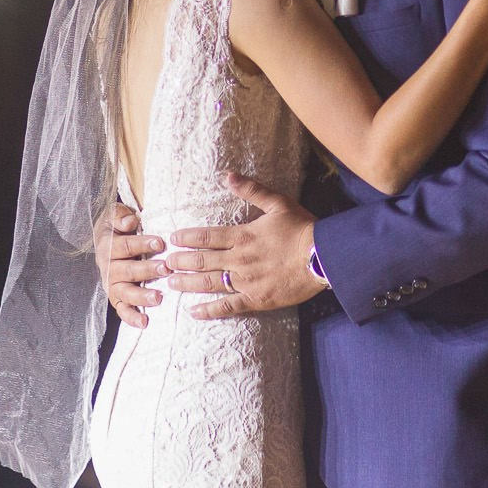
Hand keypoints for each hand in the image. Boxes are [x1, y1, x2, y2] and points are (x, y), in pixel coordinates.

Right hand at [97, 202, 167, 328]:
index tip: (160, 242)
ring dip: (141, 296)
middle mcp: (108, 268)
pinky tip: (144, 322)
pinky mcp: (117, 298)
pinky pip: (122, 310)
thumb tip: (130, 222)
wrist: (107, 238)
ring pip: (124, 293)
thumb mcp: (115, 214)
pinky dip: (131, 317)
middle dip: (146, 270)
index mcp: (108, 246)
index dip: (141, 244)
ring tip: (158, 298)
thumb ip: (120, 215)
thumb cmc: (117, 226)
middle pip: (126, 271)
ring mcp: (112, 285)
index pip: (124, 246)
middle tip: (166, 269)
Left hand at [161, 174, 324, 317]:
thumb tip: (227, 175)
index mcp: (243, 236)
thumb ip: (251, 190)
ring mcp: (246, 282)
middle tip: (163, 263)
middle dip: (180, 261)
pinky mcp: (256, 299)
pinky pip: (228, 307)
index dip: (187, 238)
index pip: (206, 237)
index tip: (172, 239)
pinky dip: (209, 310)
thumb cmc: (302, 229)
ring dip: (187, 283)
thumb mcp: (278, 203)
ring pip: (209, 284)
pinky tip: (193, 312)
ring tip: (170, 282)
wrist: (324, 258)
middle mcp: (239, 260)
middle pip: (202, 261)